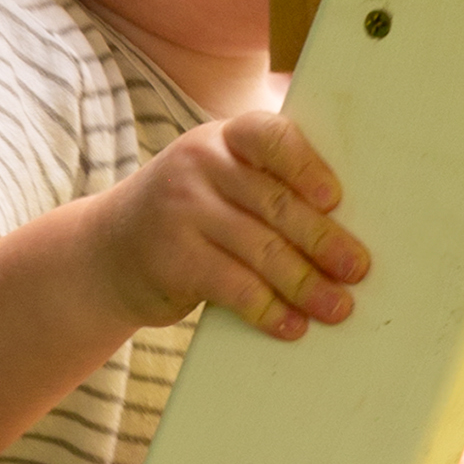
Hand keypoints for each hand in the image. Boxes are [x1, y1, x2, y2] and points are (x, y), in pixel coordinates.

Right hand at [89, 111, 368, 342]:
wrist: (107, 251)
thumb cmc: (189, 216)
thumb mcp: (218, 182)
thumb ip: (267, 187)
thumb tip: (347, 230)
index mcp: (225, 138)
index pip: (270, 137)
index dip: (306, 167)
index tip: (335, 200)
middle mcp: (200, 165)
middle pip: (274, 203)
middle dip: (322, 240)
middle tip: (357, 269)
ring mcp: (180, 211)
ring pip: (259, 249)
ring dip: (305, 283)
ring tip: (337, 307)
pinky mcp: (172, 260)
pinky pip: (234, 287)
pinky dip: (268, 310)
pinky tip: (291, 325)